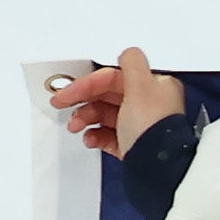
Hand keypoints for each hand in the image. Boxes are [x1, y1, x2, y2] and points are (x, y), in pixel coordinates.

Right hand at [48, 47, 187, 157]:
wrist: (158, 167)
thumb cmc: (153, 128)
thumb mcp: (142, 88)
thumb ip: (132, 65)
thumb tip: (128, 52)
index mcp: (155, 87)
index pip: (113, 78)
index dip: (87, 83)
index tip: (66, 93)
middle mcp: (149, 105)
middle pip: (106, 96)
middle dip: (82, 101)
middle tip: (61, 106)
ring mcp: (140, 126)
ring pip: (105, 115)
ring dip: (85, 119)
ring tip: (76, 127)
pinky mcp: (133, 145)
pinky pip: (108, 136)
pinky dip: (95, 136)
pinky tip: (90, 139)